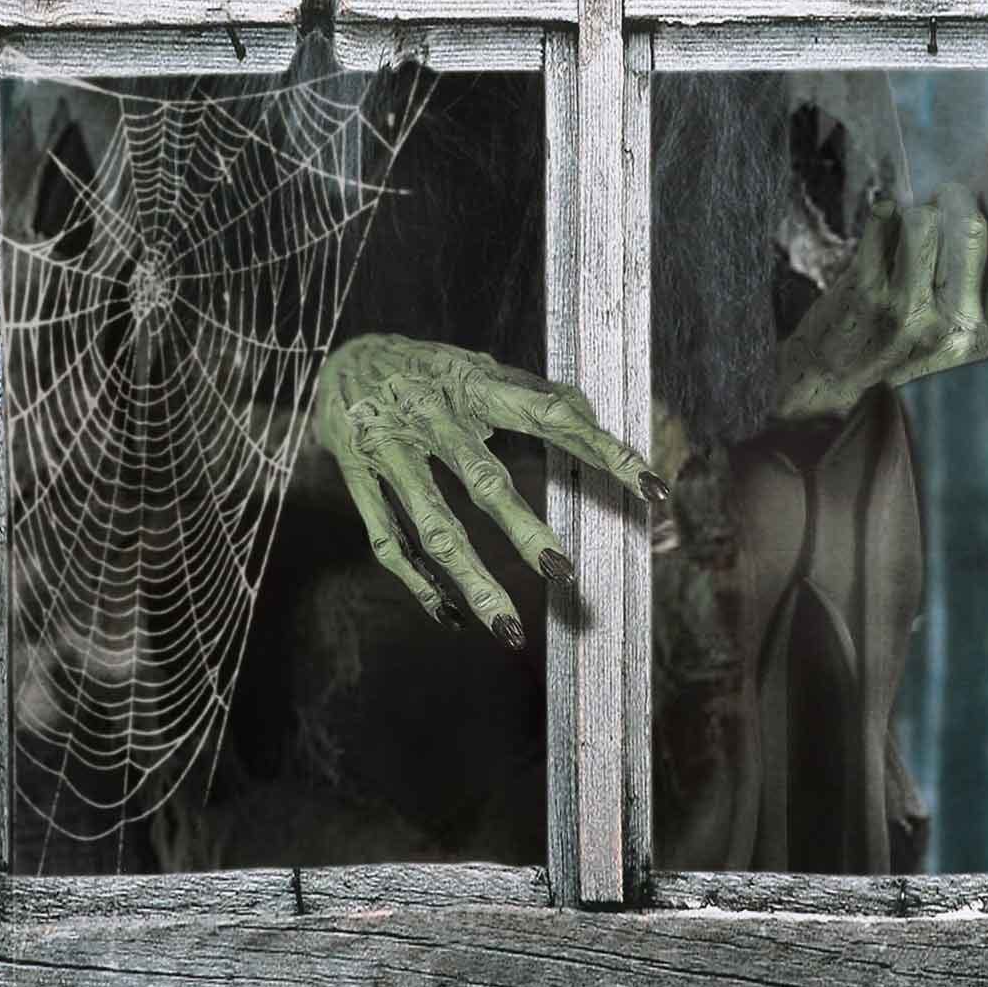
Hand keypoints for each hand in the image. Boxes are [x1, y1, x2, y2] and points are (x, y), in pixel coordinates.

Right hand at [312, 335, 667, 641]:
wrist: (335, 358)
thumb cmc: (426, 368)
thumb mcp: (477, 368)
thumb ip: (530, 391)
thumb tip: (586, 410)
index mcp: (472, 384)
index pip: (549, 415)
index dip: (602, 449)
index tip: (652, 487)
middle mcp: (429, 415)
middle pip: (479, 478)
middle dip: (522, 529)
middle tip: (565, 575)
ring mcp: (388, 449)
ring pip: (430, 524)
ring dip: (470, 578)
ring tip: (510, 628)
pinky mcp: (356, 477)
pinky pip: (387, 539)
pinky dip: (418, 582)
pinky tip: (449, 614)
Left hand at [775, 143, 987, 425]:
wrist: (837, 368)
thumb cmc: (921, 335)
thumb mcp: (980, 333)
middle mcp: (954, 328)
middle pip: (973, 230)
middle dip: (961, 196)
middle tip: (952, 193)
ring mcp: (907, 311)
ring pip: (926, 219)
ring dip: (922, 205)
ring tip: (917, 219)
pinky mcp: (866, 292)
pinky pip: (885, 219)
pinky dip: (886, 210)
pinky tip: (884, 224)